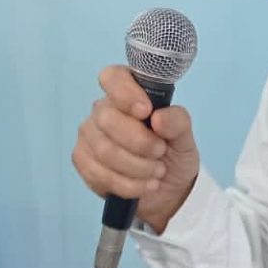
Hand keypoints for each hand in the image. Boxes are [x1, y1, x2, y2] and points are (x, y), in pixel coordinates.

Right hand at [73, 65, 200, 232]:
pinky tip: (144, 185)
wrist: (167, 190)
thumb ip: (178, 122)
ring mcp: (89, 135)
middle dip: (139, 142)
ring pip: (103, 149)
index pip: (113, 77)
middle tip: (161, 152)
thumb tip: (159, 117)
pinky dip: (128, 184)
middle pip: (107, 118)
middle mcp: (104, 109)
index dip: (126, 93)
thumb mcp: (185, 137)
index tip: (146, 112)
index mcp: (129, 93)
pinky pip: (98, 173)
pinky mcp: (82, 160)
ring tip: (157, 172)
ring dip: (137, 167)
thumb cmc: (173, 154)